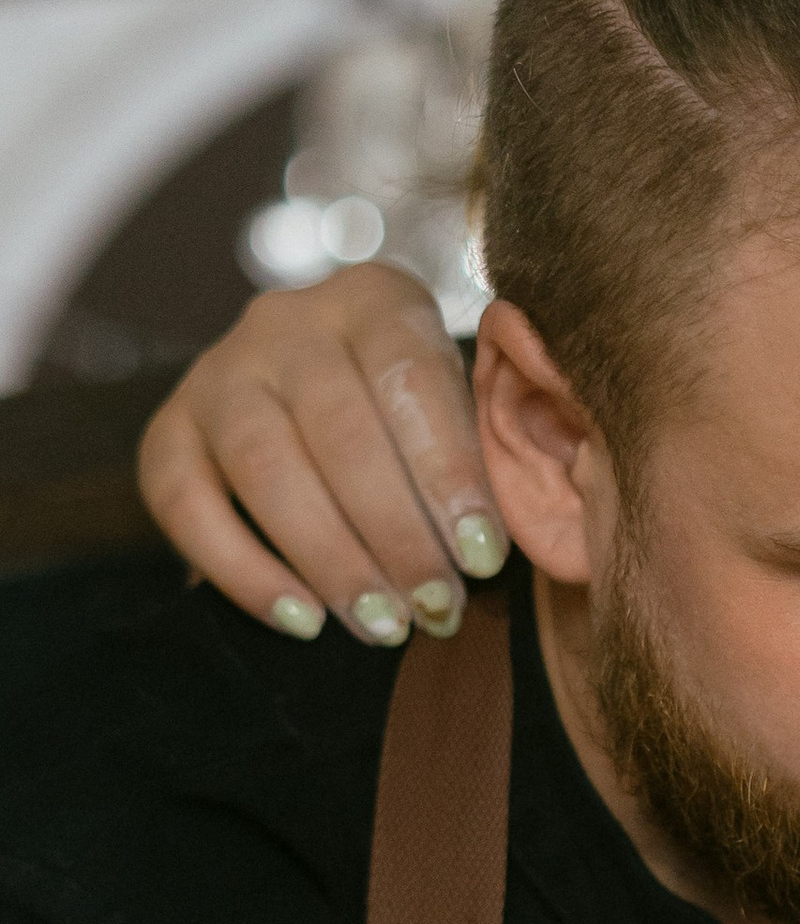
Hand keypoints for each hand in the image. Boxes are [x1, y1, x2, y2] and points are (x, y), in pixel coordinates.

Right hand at [137, 267, 501, 648]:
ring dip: (328, 557)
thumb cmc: (424, 422)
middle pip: (336, 428)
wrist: (324, 403)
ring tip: (382, 625)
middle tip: (436, 609)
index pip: (410, 375)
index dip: (448, 471)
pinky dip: (243, 571)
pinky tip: (303, 621)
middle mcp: (286, 321)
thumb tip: (509, 544)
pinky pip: (185, 503)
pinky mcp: (167, 431)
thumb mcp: (470, 408)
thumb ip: (492, 454)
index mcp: (376, 299)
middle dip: (394, 532)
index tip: (483, 557)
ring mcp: (216, 371)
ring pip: (262, 464)